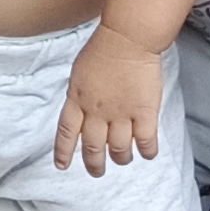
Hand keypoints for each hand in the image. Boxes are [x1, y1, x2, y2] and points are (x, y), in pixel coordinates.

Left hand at [54, 25, 164, 174]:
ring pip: (119, 150)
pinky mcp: (145, 113)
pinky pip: (145, 141)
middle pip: (93, 147)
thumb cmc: (103, 48)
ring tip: (122, 160)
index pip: (66, 133)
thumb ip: (78, 94)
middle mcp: (97, 112)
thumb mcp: (79, 72)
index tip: (62, 165)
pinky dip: (147, 152)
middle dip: (94, 164)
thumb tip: (79, 109)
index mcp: (77, 100)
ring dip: (120, 158)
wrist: (127, 39)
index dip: (64, 152)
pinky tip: (147, 154)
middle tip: (96, 172)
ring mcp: (121, 114)